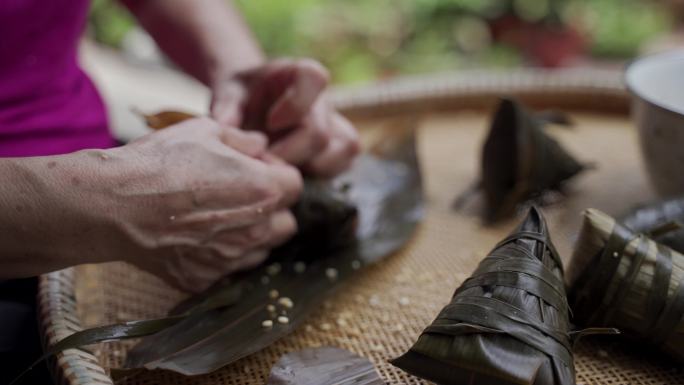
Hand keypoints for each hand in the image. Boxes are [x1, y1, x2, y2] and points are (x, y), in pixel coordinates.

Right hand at [105, 118, 302, 291]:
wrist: (114, 204)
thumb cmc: (161, 162)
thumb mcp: (206, 131)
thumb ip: (244, 139)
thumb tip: (260, 145)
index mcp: (264, 191)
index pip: (296, 185)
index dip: (277, 173)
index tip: (256, 168)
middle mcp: (255, 230)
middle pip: (286, 222)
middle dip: (272, 207)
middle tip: (243, 193)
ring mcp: (231, 259)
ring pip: (261, 250)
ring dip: (252, 234)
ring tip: (219, 216)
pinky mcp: (206, 279)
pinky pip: (228, 268)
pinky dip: (221, 255)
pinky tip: (197, 237)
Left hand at [210, 59, 359, 176]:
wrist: (250, 108)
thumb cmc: (242, 96)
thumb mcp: (229, 93)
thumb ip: (226, 106)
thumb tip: (223, 127)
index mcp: (300, 74)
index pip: (314, 78)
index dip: (295, 104)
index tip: (269, 123)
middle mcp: (324, 100)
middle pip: (319, 132)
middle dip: (288, 154)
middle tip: (262, 162)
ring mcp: (335, 126)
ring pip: (344, 150)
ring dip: (310, 169)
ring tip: (279, 171)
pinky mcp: (337, 151)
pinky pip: (342, 166)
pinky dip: (319, 177)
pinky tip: (291, 177)